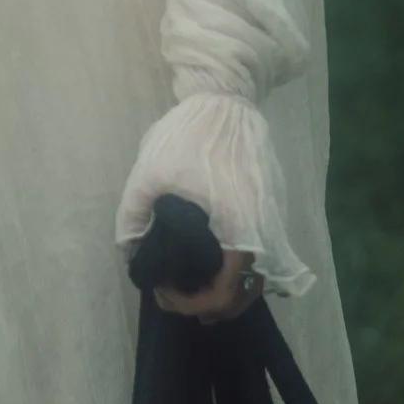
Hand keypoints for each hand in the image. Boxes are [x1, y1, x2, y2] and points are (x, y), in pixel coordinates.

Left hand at [116, 95, 302, 315]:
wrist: (227, 98)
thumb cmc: (190, 133)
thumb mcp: (150, 174)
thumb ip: (134, 217)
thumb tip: (130, 252)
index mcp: (241, 228)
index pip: (224, 293)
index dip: (191, 305)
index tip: (163, 291)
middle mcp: (266, 233)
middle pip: (244, 295)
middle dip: (207, 305)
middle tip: (173, 293)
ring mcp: (273, 222)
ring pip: (256, 279)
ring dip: (223, 290)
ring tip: (188, 282)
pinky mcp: (272, 211)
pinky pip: (259, 257)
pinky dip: (235, 271)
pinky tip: (206, 260)